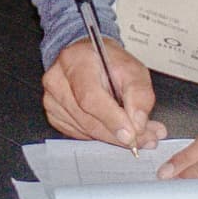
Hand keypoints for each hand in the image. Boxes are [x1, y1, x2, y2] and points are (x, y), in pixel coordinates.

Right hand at [41, 36, 164, 149]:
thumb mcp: (133, 69)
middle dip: (118, 134)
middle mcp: (57, 81)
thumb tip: (138, 124)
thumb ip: (140, 94)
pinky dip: (100, 136)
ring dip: (113, 138)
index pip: (90, 98)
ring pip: (85, 130)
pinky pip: (79, 134)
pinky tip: (114, 130)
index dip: (112, 119)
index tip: (132, 135)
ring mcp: (52, 100)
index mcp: (75, 61)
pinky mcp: (53, 115)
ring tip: (138, 136)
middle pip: (87, 119)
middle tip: (145, 139)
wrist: (88, 58)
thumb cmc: (109, 62)